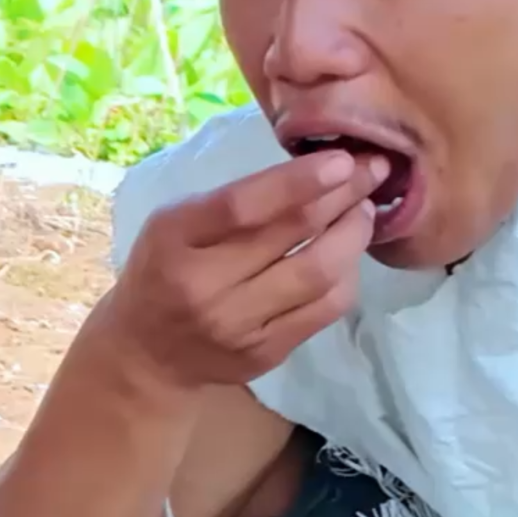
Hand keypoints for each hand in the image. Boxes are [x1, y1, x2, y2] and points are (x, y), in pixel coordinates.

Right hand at [101, 149, 389, 395]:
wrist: (146, 355)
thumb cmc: (164, 271)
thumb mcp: (174, 224)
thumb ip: (231, 200)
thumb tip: (315, 170)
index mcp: (174, 240)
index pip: (243, 206)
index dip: (300, 181)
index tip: (342, 161)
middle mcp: (204, 286)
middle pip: (292, 234)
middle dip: (344, 195)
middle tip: (371, 171)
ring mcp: (236, 325)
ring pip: (319, 273)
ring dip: (353, 235)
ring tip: (363, 212)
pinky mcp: (264, 353)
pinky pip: (325, 310)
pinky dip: (347, 276)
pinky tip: (347, 257)